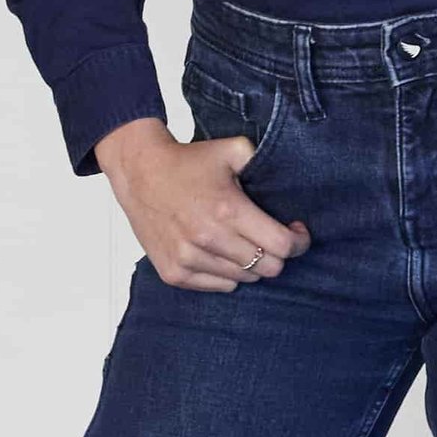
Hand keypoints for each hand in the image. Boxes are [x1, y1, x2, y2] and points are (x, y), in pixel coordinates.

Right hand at [95, 116, 312, 293]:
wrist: (139, 172)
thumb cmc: (187, 162)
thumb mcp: (231, 150)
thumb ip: (263, 160)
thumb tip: (291, 174)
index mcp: (228, 210)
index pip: (281, 246)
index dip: (298, 242)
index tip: (296, 233)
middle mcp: (208, 239)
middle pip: (267, 268)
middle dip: (277, 254)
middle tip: (270, 238)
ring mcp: (188, 259)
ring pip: (244, 280)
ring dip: (250, 265)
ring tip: (241, 242)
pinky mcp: (174, 273)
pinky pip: (218, 287)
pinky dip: (226, 274)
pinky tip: (220, 252)